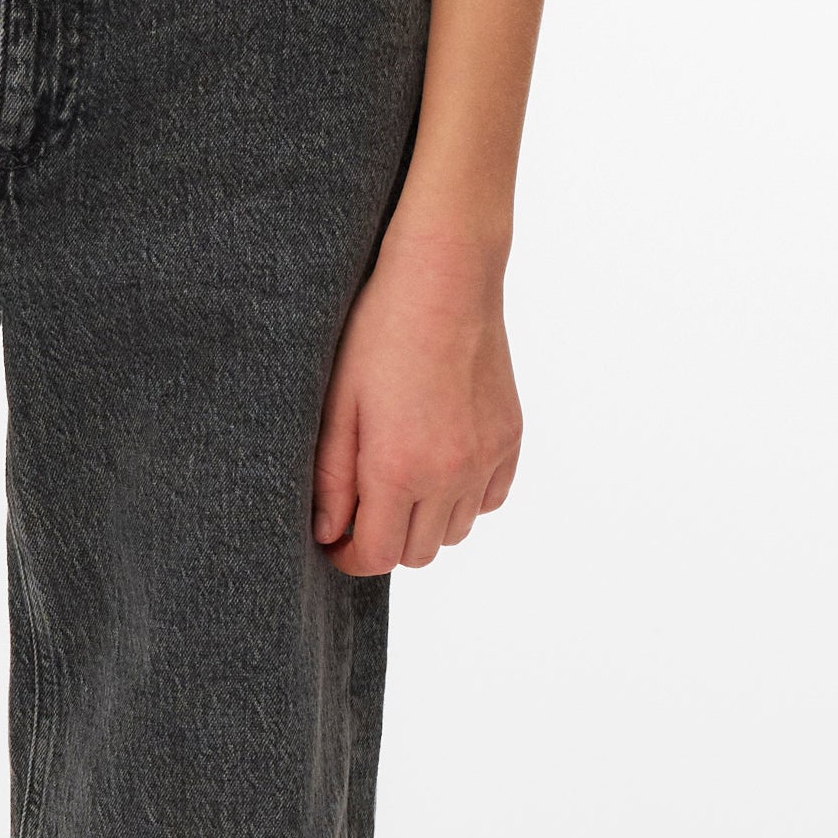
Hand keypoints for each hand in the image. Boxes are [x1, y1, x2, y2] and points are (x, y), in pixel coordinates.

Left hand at [312, 216, 521, 577]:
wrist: (444, 279)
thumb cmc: (378, 331)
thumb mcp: (337, 403)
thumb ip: (331, 478)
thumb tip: (327, 534)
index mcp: (400, 468)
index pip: (378, 556)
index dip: (349, 557)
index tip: (334, 540)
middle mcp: (451, 473)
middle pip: (417, 553)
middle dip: (384, 540)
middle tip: (361, 507)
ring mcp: (487, 457)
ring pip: (456, 531)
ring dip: (424, 522)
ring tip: (400, 481)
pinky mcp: (510, 438)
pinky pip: (489, 499)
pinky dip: (464, 498)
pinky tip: (439, 464)